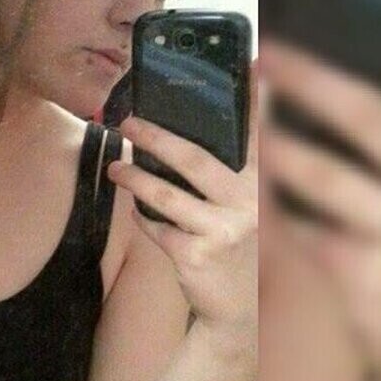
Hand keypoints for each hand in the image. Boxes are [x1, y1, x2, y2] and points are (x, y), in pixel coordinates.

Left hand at [107, 66, 258, 354]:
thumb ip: (237, 174)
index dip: (258, 102)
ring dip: (135, 177)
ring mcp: (224, 232)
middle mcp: (252, 207)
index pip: (260, 137)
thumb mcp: (249, 211)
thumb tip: (203, 130)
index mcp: (266, 188)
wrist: (240, 314)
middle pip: (195, 160)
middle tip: (128, 122)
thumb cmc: (238, 249)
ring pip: (166, 194)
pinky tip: (140, 212)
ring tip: (115, 166)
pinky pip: (157, 227)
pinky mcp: (197, 255)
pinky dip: (144, 218)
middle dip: (157, 136)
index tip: (253, 65)